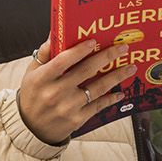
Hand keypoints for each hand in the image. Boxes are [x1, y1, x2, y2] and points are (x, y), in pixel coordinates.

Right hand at [17, 37, 137, 145]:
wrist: (31, 128)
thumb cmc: (33, 95)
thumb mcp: (32, 73)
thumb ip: (45, 52)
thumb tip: (56, 32)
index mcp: (42, 78)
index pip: (63, 61)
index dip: (79, 50)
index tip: (94, 41)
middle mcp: (55, 93)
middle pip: (85, 71)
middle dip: (107, 57)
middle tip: (123, 48)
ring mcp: (67, 107)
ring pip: (97, 88)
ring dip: (116, 76)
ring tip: (130, 67)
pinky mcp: (77, 120)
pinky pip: (98, 106)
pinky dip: (111, 98)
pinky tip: (120, 92)